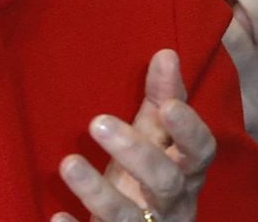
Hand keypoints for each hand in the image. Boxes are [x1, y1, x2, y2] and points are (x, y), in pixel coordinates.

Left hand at [52, 49, 214, 221]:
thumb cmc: (148, 177)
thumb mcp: (156, 139)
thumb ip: (162, 99)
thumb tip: (166, 53)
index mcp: (186, 171)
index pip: (201, 151)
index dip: (189, 130)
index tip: (168, 105)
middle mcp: (172, 202)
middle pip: (165, 181)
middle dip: (136, 152)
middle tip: (97, 123)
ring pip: (128, 216)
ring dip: (98, 192)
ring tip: (68, 163)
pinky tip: (57, 217)